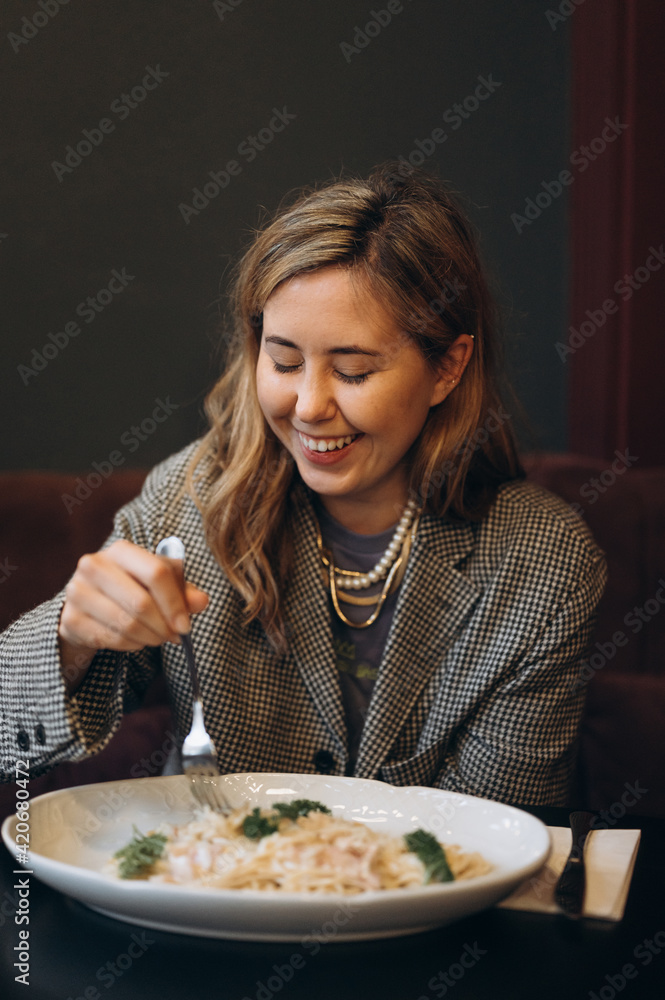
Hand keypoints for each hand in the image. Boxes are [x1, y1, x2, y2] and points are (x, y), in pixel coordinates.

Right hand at [58, 539, 208, 690]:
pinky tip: (136, 640)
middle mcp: (94, 565)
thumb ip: (183, 591)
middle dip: (163, 626)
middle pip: (141, 602)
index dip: (175, 603)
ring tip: (157, 638)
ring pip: (127, 624)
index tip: (186, 625)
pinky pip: (111, 639)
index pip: (156, 573)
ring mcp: (77, 592)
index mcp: (121, 550)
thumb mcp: (160, 584)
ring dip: (150, 638)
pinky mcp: (71, 619)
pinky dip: (131, 645)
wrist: (89, 603)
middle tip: (175, 636)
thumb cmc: (132, 588)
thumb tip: (201, 601)